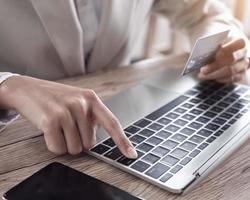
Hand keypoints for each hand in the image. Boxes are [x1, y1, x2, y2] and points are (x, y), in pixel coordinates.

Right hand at [0, 76, 136, 157]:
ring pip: (75, 149)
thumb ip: (91, 117)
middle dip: (78, 141)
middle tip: (67, 127)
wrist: (27, 89)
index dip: (123, 141)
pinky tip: (49, 130)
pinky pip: (58, 149)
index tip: (132, 154)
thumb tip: (94, 139)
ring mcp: (67, 111)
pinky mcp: (51, 120)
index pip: (112, 123)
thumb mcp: (78, 100)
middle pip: (89, 144)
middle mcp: (82, 104)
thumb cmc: (55, 98)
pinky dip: (53, 145)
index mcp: (92, 99)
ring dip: (65, 144)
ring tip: (58, 127)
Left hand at [198, 37, 249, 82]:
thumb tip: (201, 52)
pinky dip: (220, 79)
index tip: (212, 56)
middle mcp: (244, 52)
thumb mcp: (213, 38)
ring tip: (202, 76)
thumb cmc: (216, 40)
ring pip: (231, 72)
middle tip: (202, 70)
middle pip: (231, 60)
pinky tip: (210, 78)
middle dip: (215, 66)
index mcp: (239, 40)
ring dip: (215, 75)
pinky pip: (232, 79)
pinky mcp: (241, 74)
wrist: (223, 44)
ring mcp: (244, 64)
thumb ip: (210, 42)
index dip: (222, 52)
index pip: (232, 46)